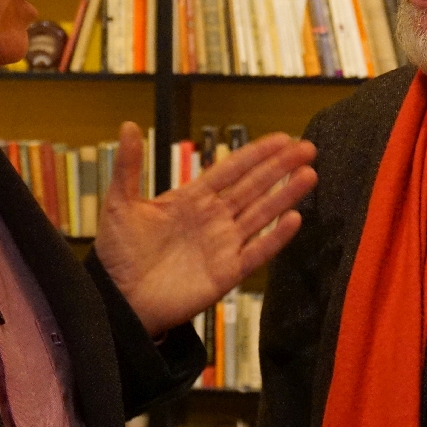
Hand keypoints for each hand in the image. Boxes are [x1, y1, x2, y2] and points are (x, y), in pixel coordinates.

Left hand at [96, 122, 317, 335]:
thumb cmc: (117, 255)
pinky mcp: (226, 273)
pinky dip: (276, 237)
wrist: (118, 301)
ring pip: (261, 214)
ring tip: (309, 174)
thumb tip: (128, 125)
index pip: (230, 170)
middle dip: (280, 167)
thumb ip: (128, 166)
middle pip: (253, 187)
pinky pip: (257, 252)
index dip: (256, 154)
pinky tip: (294, 218)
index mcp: (191, 200)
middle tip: (307, 147)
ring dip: (285, 195)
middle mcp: (213, 219)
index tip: (280, 138)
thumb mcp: (119, 204)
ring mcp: (223, 245)